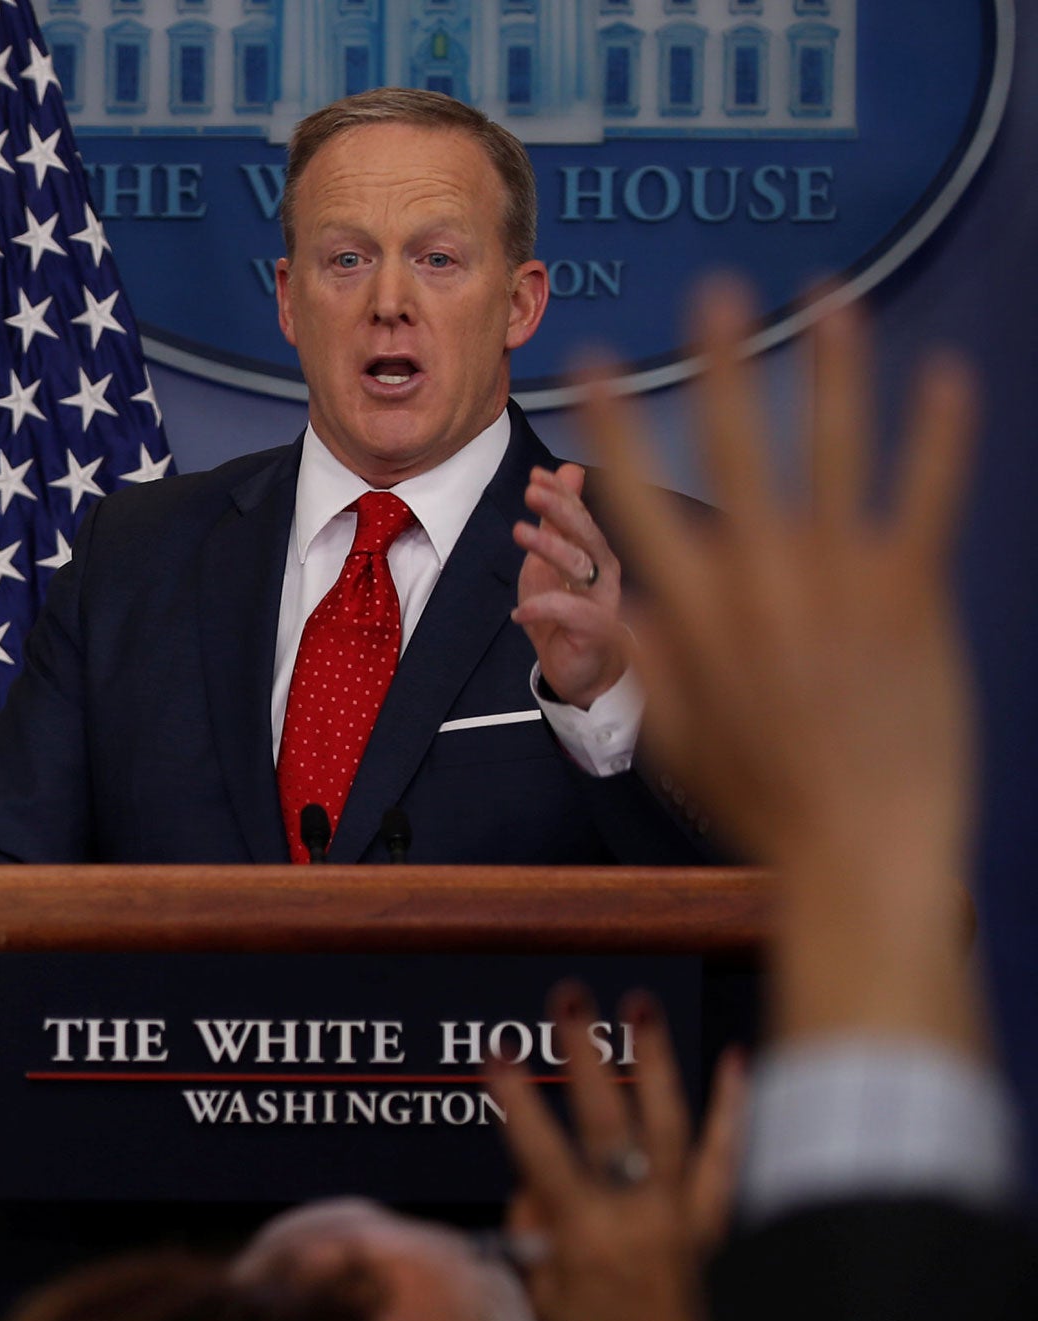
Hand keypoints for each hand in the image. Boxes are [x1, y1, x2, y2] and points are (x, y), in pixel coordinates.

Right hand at [488, 983, 746, 1320]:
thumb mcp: (547, 1310)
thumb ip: (534, 1243)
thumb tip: (531, 1190)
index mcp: (587, 1235)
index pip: (538, 1149)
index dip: (514, 1098)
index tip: (497, 1052)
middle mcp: (639, 1212)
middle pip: (607, 1114)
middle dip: (582, 1050)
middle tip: (567, 997)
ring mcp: (687, 1214)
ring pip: (670, 1118)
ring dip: (653, 1057)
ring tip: (639, 1004)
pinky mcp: (722, 1224)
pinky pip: (732, 1155)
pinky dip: (735, 1106)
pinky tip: (735, 1060)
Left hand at [512, 462, 628, 706]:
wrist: (581, 670)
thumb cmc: (566, 613)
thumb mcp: (553, 561)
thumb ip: (557, 521)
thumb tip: (566, 470)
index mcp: (594, 553)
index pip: (580, 517)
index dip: (561, 495)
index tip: (536, 475)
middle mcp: (603, 573)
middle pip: (587, 535)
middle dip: (561, 510)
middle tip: (532, 493)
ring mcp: (603, 602)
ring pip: (582, 568)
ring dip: (551, 547)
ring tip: (518, 532)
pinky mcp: (596, 634)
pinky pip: (574, 616)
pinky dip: (546, 609)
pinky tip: (519, 612)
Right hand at [580, 281, 981, 1054]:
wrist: (860, 846)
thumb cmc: (760, 799)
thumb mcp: (670, 732)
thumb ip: (627, 652)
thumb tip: (554, 602)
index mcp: (695, 612)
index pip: (639, 498)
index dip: (615, 427)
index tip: (600, 365)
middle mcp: (761, 579)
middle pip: (735, 449)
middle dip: (718, 365)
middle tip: (714, 293)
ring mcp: (840, 580)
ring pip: (833, 450)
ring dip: (830, 369)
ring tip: (828, 301)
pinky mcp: (911, 592)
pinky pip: (927, 494)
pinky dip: (938, 432)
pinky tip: (947, 373)